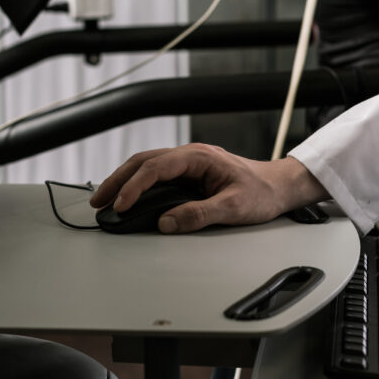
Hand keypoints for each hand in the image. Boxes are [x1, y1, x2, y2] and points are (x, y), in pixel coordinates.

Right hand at [90, 144, 327, 232]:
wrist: (279, 187)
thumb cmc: (262, 193)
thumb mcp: (233, 208)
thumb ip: (199, 215)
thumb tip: (166, 223)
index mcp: (199, 157)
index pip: (157, 167)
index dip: (135, 186)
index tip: (122, 205)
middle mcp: (191, 156)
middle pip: (144, 162)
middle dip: (118, 180)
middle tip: (99, 201)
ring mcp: (189, 163)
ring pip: (147, 166)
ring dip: (124, 181)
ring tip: (106, 200)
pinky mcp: (189, 174)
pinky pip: (156, 174)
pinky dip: (137, 184)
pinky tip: (128, 196)